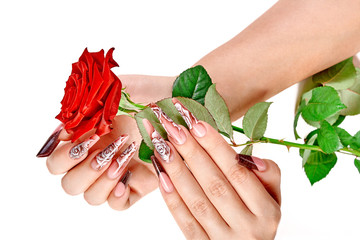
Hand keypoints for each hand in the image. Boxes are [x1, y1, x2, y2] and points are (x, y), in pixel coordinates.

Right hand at [40, 75, 173, 209]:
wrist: (174, 101)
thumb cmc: (143, 93)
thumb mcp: (113, 91)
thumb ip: (86, 104)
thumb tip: (65, 124)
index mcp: (84, 141)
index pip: (56, 162)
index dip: (64, 154)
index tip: (86, 135)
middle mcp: (96, 161)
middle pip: (69, 185)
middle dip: (84, 168)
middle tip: (105, 147)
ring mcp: (115, 174)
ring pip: (92, 197)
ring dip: (104, 177)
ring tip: (125, 154)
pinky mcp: (136, 185)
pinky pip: (118, 204)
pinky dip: (118, 195)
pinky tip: (126, 178)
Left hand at [144, 100, 280, 238]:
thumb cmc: (258, 218)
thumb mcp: (273, 198)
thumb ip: (269, 175)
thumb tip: (248, 157)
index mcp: (266, 212)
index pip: (238, 172)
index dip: (216, 147)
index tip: (197, 125)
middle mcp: (247, 228)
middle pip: (215, 184)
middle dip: (192, 153)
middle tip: (174, 128)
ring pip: (197, 201)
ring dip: (177, 171)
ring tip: (162, 146)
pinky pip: (185, 221)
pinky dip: (172, 197)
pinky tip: (161, 175)